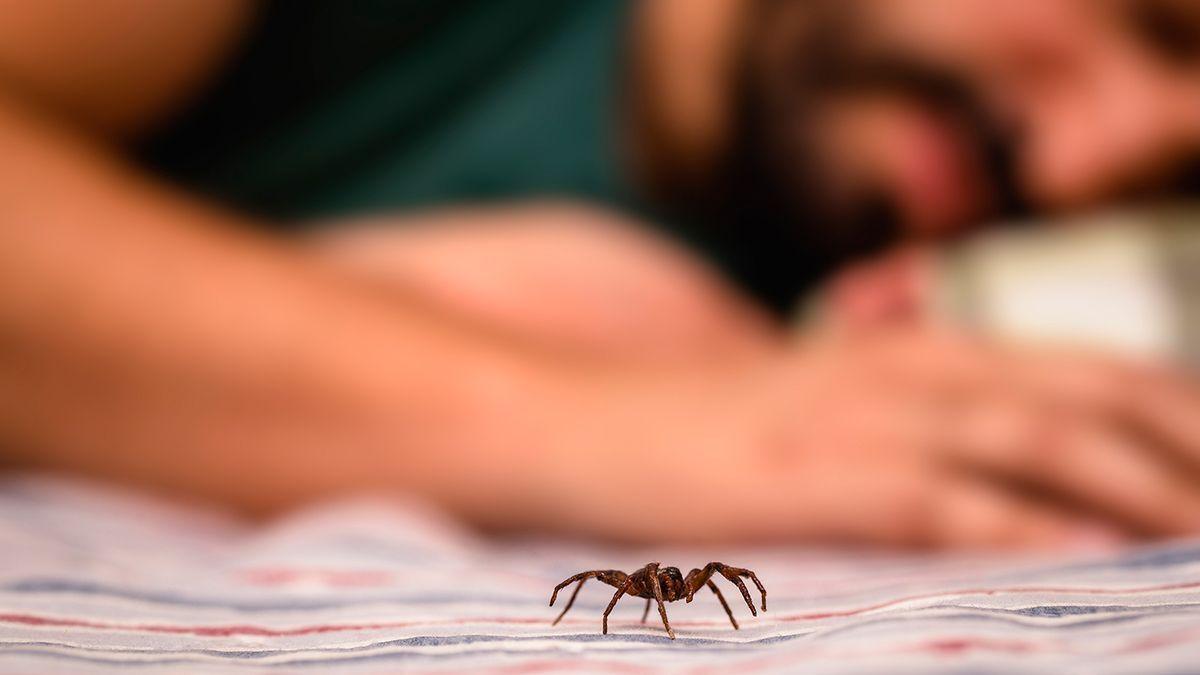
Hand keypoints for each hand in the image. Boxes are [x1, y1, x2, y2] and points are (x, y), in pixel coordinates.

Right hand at [533, 328, 1199, 548]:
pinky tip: (1078, 560)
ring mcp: (847, 423)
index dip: (1165, 410)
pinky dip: (1016, 529)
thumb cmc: (695, 429)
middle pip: (1076, 397)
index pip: (1073, 370)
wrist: (568, 421)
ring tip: (1198, 540)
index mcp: (903, 353)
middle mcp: (891, 372)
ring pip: (1026, 441)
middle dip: (1175, 449)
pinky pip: (932, 502)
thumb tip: (991, 477)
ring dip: (1129, 490)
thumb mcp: (812, 411)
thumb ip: (900, 423)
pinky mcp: (802, 481)